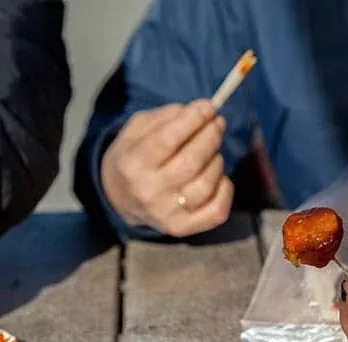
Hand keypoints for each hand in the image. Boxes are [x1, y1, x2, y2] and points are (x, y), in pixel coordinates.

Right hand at [101, 99, 233, 236]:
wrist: (121, 199)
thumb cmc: (135, 157)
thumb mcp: (137, 130)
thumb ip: (166, 117)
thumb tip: (200, 110)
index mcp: (132, 164)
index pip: (168, 139)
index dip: (193, 120)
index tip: (210, 106)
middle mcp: (148, 192)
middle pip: (192, 161)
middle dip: (211, 136)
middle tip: (218, 122)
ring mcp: (166, 214)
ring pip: (207, 183)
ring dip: (216, 160)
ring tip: (212, 150)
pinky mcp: (183, 228)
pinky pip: (217, 210)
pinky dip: (225, 189)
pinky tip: (219, 176)